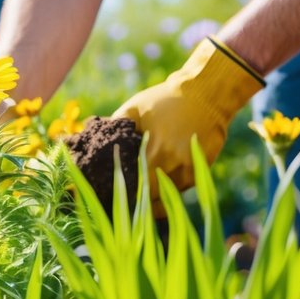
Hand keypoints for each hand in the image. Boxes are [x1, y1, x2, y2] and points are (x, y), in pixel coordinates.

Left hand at [113, 37, 264, 199]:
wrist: (206, 94)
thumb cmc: (165, 100)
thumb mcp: (134, 108)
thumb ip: (114, 129)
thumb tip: (94, 145)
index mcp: (155, 151)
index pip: (133, 186)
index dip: (120, 195)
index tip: (108, 197)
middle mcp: (174, 165)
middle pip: (148, 196)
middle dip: (133, 201)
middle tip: (118, 203)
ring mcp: (188, 171)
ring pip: (164, 198)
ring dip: (149, 201)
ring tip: (134, 204)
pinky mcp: (198, 173)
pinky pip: (177, 192)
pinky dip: (165, 194)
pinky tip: (153, 195)